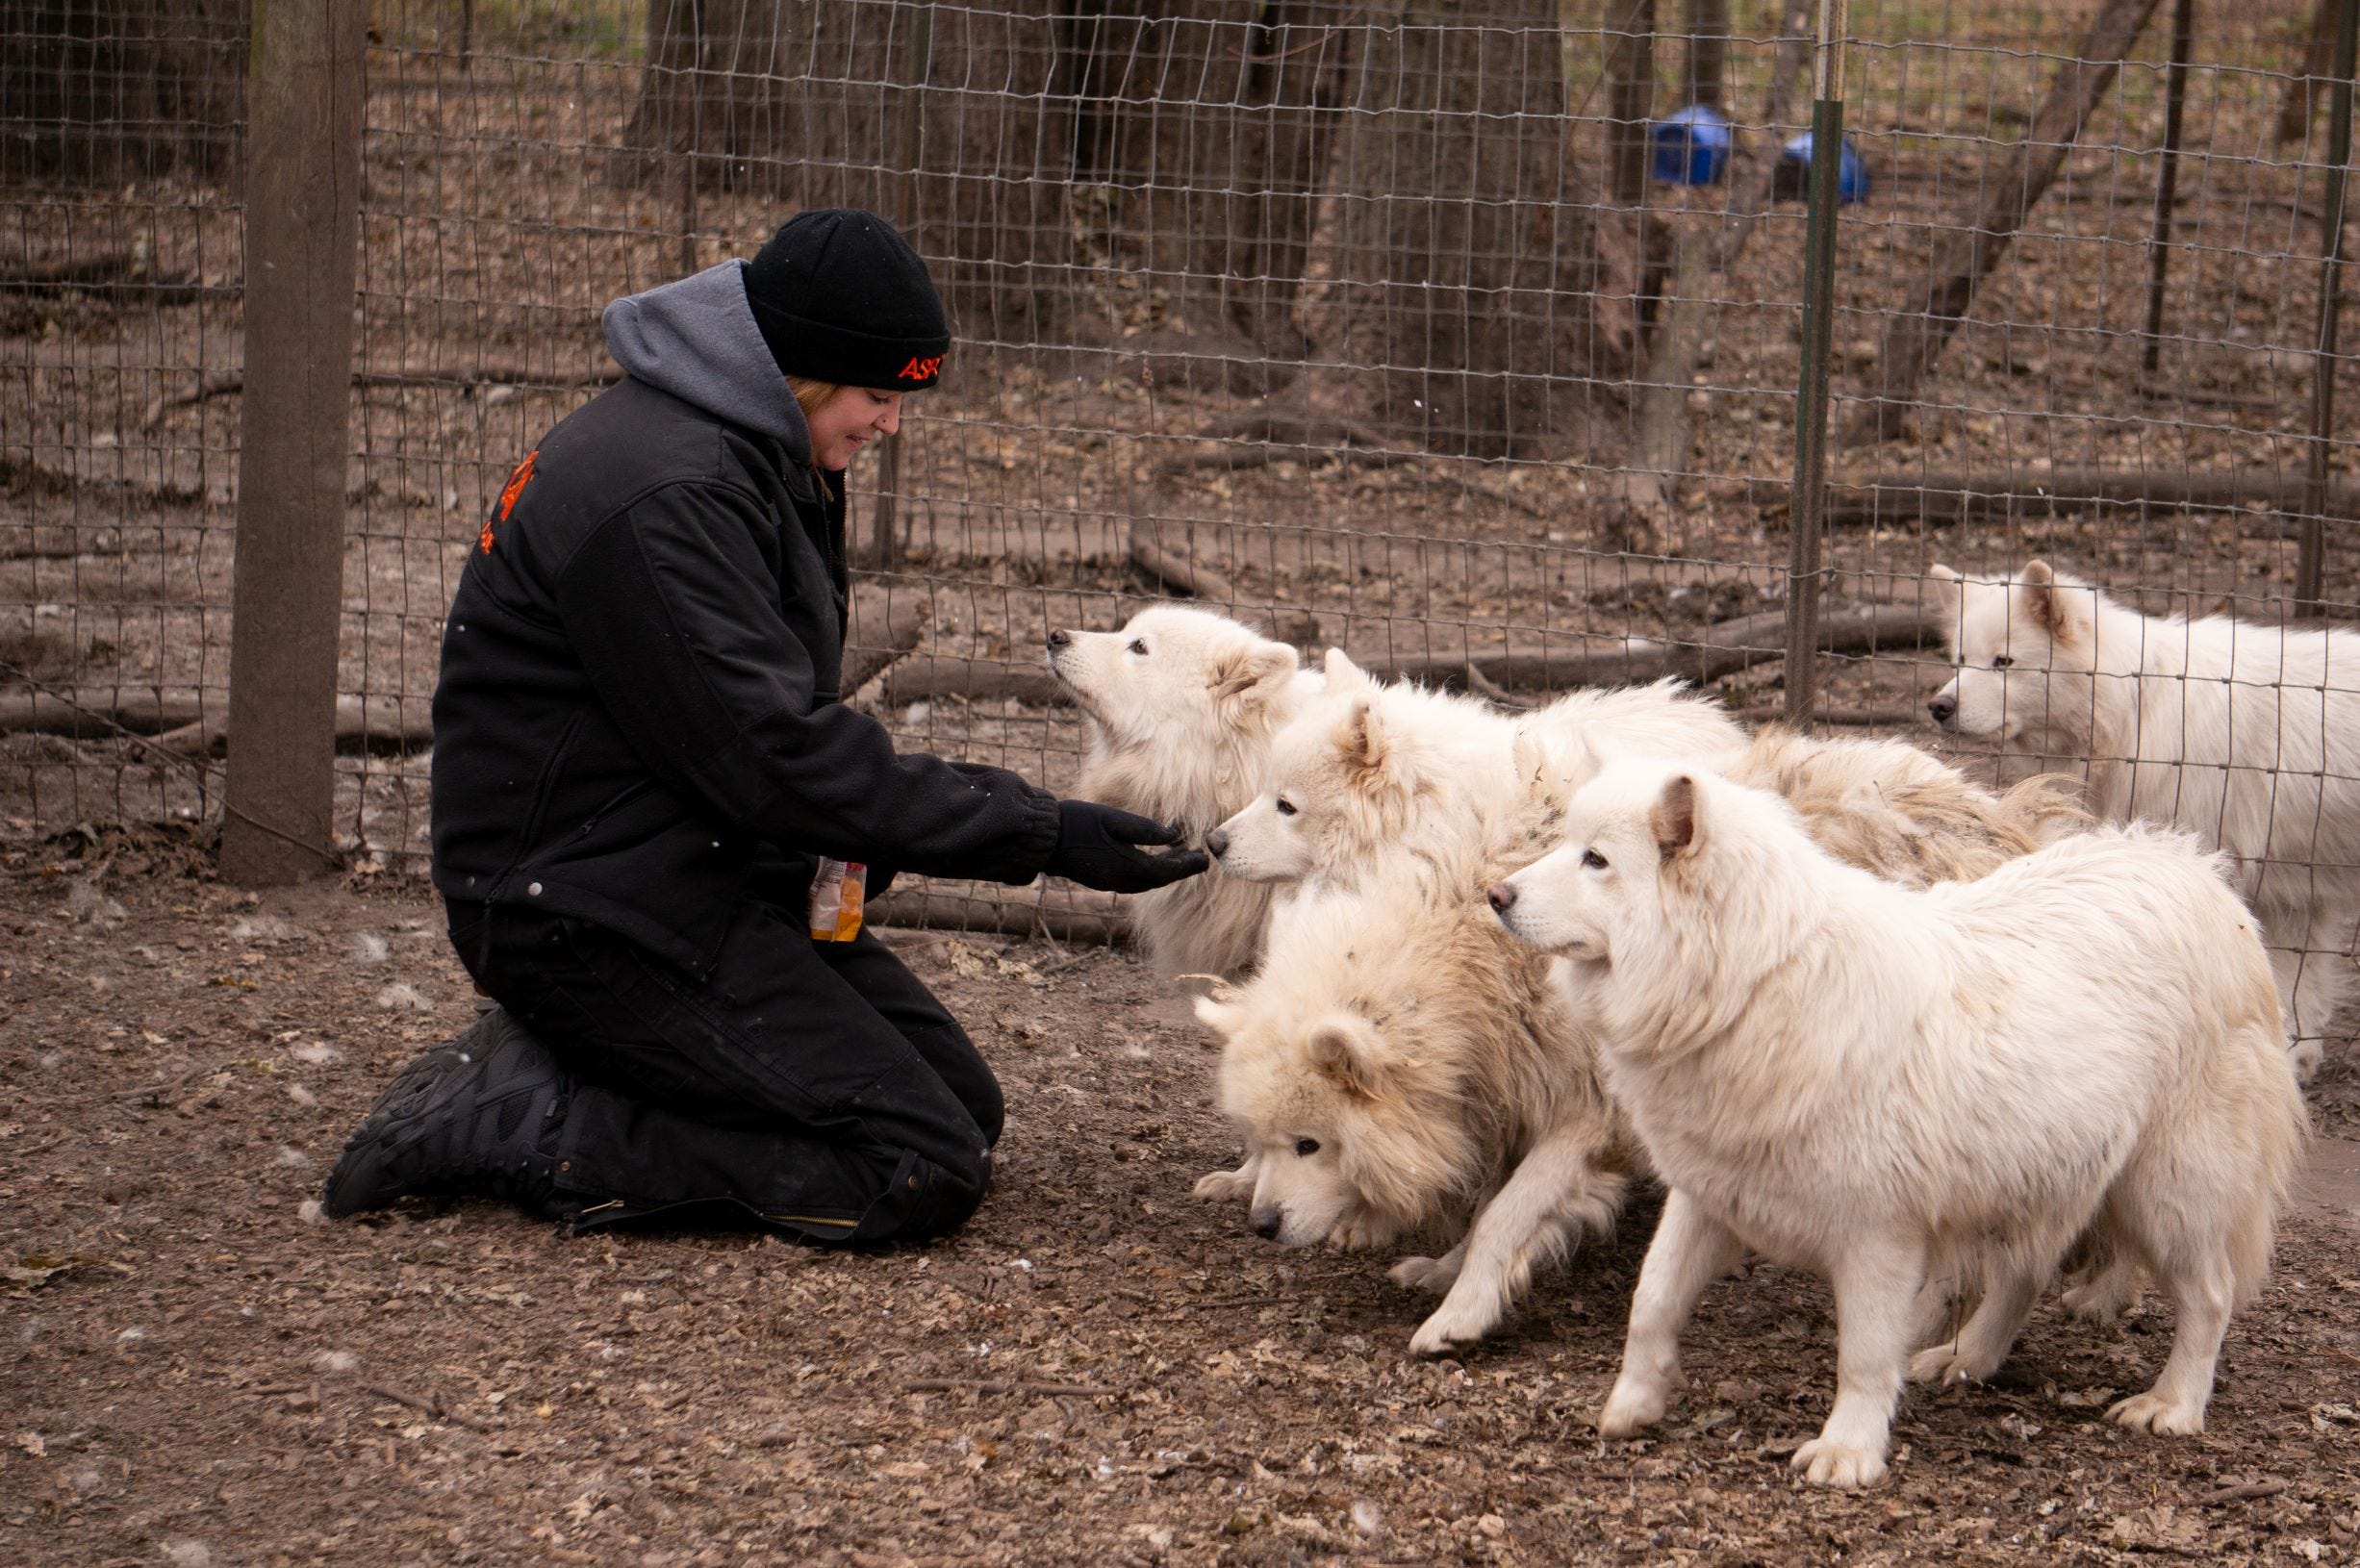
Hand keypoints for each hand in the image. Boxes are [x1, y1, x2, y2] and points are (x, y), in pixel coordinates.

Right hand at [1046, 800, 1209, 893]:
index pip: (1167, 872)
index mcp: (1127, 866)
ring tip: (1181, 858)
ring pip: (1147, 882)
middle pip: (1160, 880)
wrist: (1046, 839)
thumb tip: (1174, 833)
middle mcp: (1121, 880)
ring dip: (1166, 872)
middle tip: (1199, 858)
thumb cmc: (1079, 823)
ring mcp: (1110, 882)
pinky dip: (1150, 873)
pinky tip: (1153, 861)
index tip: (1206, 859)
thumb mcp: (1114, 820)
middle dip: (1180, 869)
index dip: (1188, 866)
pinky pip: (1134, 881)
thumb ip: (1145, 829)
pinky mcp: (1103, 879)